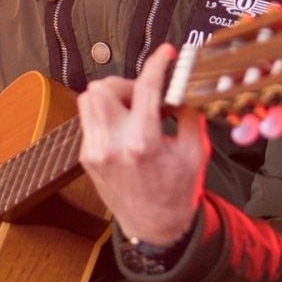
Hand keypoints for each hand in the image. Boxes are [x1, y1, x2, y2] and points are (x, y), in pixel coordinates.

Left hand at [77, 43, 209, 246]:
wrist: (154, 227)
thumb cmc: (176, 193)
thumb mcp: (194, 153)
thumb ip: (188, 115)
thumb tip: (183, 86)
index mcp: (142, 144)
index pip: (145, 88)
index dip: (157, 64)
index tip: (165, 54)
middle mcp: (112, 145)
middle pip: (103, 88)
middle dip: (126, 83)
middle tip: (145, 96)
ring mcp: (95, 151)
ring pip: (89, 99)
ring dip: (112, 96)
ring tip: (134, 110)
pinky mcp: (86, 156)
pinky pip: (89, 119)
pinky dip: (106, 114)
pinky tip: (126, 127)